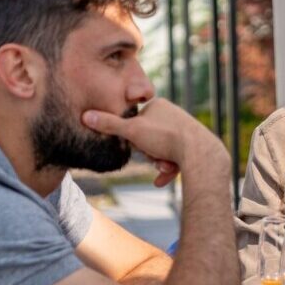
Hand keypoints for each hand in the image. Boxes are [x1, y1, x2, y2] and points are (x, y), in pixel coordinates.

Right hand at [82, 98, 224, 185]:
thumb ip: (109, 125)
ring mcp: (185, 130)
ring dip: (159, 163)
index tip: (138, 142)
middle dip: (149, 152)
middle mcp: (173, 115)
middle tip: (154, 155)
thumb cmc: (165, 138)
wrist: (200, 152)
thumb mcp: (132, 131)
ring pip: (161, 151)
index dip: (133, 137)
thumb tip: (85, 116)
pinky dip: (168, 170)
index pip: (135, 122)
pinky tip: (163, 179)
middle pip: (148, 138)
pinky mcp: (194, 145)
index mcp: (159, 105)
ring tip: (165, 166)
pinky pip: (174, 159)